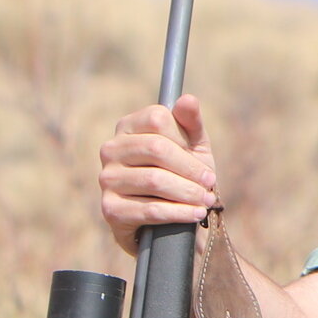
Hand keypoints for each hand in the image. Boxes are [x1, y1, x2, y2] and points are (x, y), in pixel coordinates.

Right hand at [98, 93, 220, 257]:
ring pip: (154, 180)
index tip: (204, 160)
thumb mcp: (193, 146)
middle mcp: (112, 149)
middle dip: (190, 169)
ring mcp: (107, 178)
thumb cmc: (183, 173)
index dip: (185, 140)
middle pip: (156, 148)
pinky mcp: (109, 208)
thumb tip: (188, 99)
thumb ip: (191, 123)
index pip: (157, 118)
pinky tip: (195, 214)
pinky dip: (178, 212)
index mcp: (129, 126)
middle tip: (210, 184)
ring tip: (205, 201)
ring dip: (188, 193)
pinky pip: (149, 208)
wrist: (170, 218)